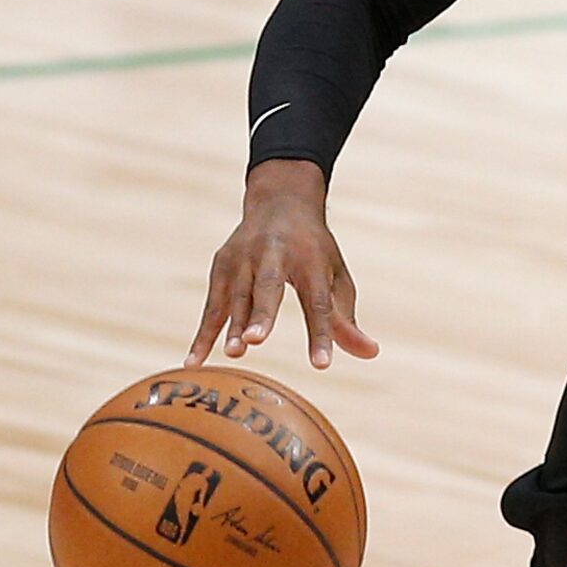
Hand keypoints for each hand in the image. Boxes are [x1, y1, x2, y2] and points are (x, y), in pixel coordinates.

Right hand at [189, 161, 378, 369]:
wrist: (280, 202)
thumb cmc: (314, 250)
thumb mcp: (335, 277)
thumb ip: (345, 320)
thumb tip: (371, 354)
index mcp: (310, 259)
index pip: (317, 302)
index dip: (320, 334)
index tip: (322, 365)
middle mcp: (275, 254)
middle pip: (268, 287)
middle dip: (263, 314)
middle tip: (258, 340)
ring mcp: (244, 257)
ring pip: (237, 296)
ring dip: (233, 325)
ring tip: (234, 354)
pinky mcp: (222, 265)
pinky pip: (212, 305)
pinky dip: (204, 333)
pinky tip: (195, 361)